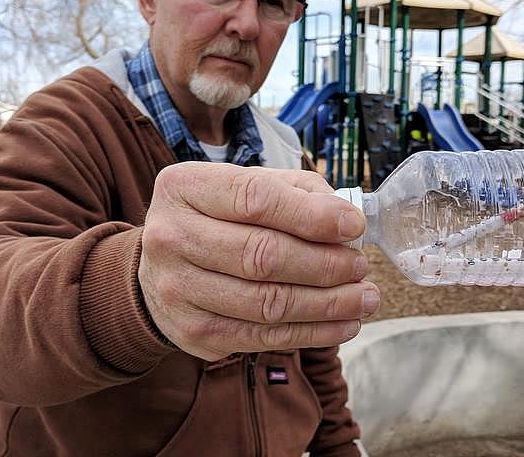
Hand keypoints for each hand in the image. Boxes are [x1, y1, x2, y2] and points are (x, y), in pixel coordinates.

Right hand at [138, 162, 378, 360]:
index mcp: (185, 188)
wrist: (160, 267)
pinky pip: (262, 337)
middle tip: (360, 266)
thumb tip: (345, 218)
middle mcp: (172, 238)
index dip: (312, 215)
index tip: (353, 225)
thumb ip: (295, 192)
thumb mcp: (244, 186)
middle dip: (325, 264)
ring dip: (328, 304)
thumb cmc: (215, 218)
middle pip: (262, 256)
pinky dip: (312, 333)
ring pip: (267, 303)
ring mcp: (178, 290)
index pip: (256, 198)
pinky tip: (342, 323)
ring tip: (363, 297)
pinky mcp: (192, 332)